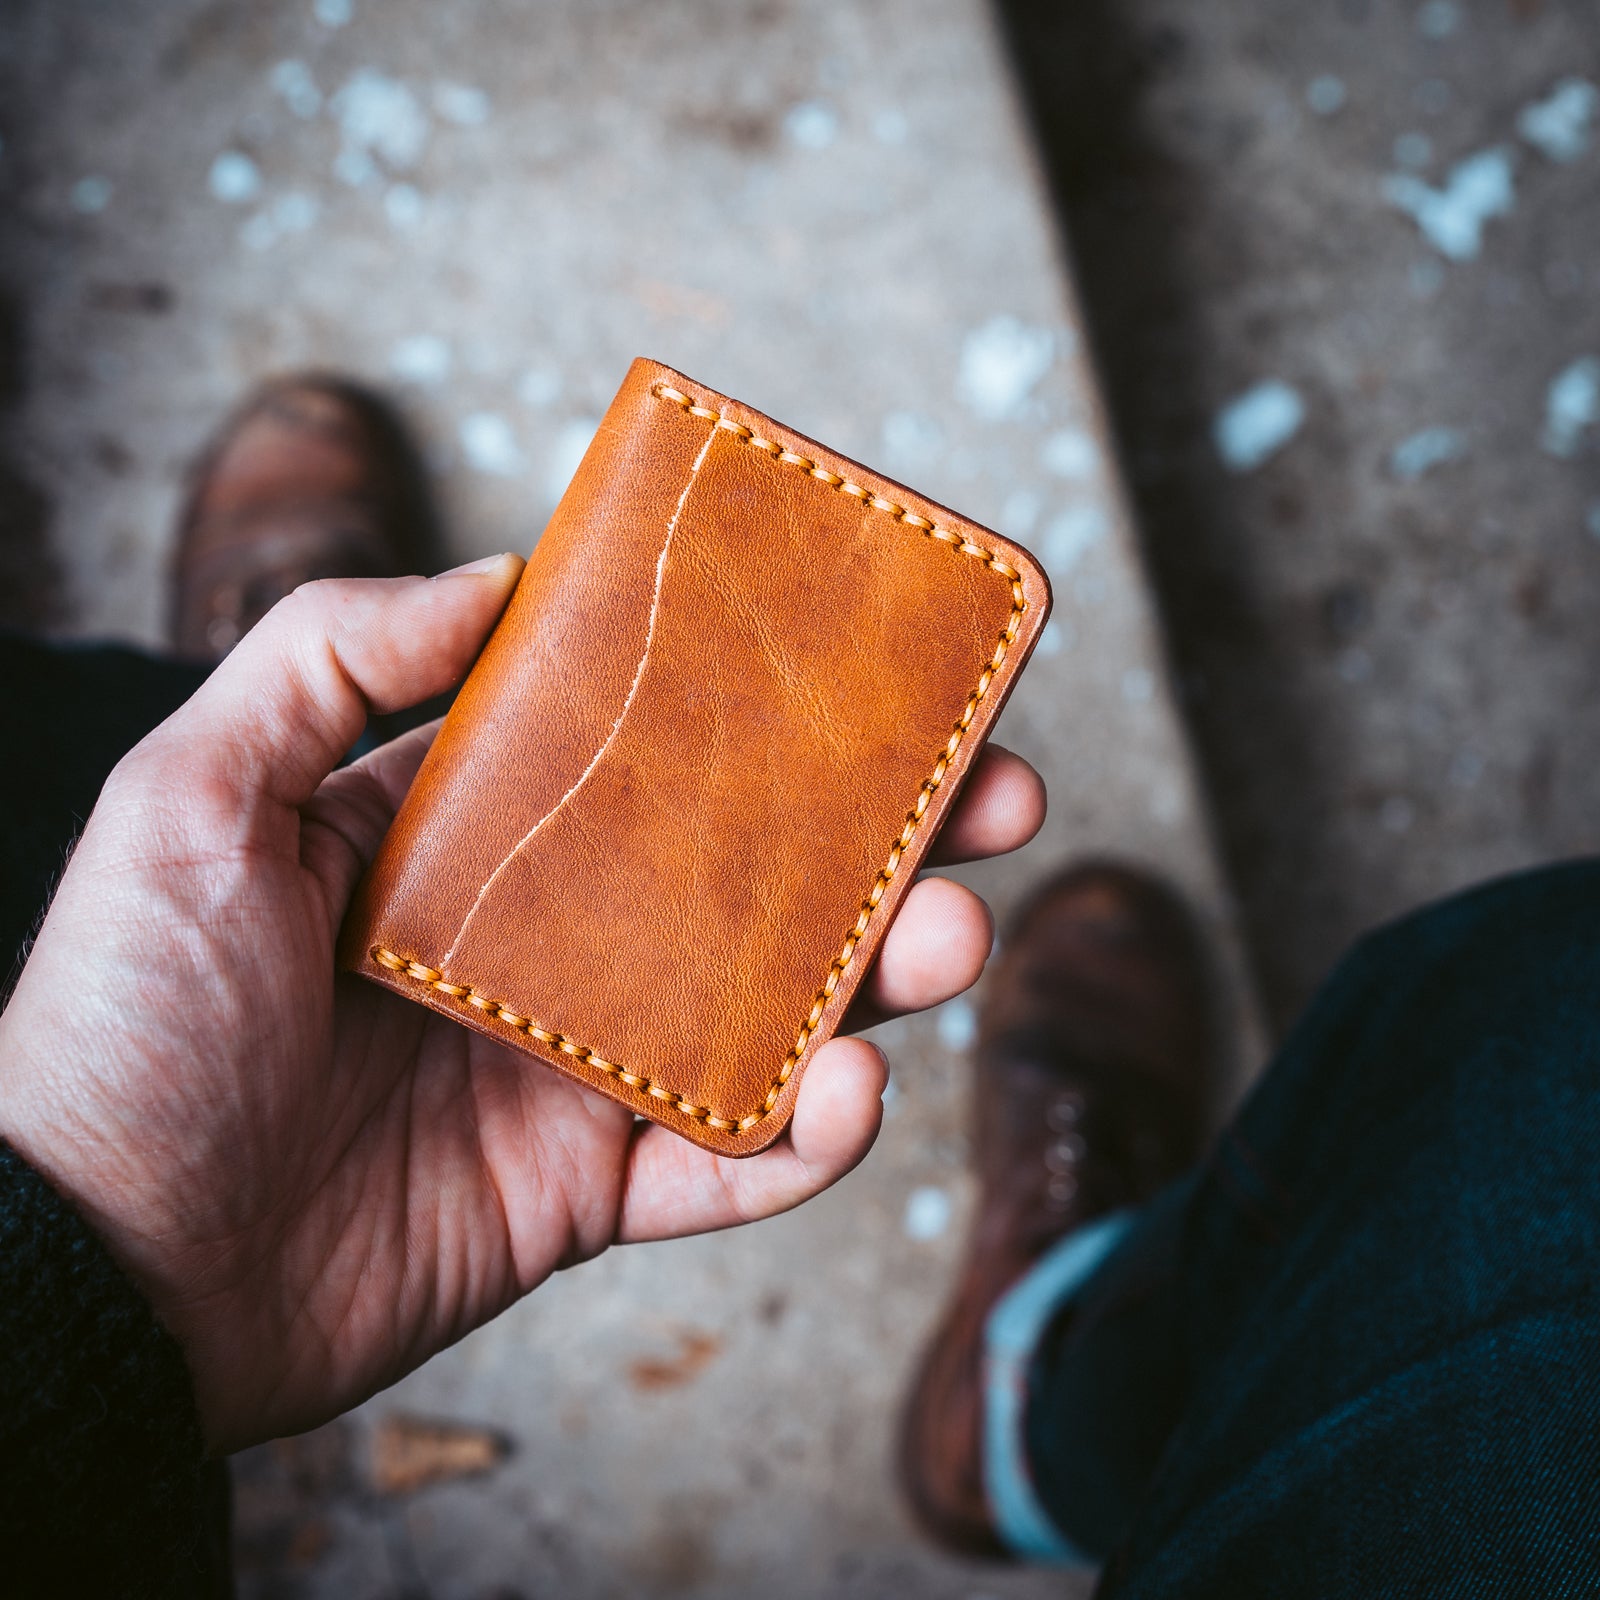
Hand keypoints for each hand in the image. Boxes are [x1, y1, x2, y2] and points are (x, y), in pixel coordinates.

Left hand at [0, 558, 1044, 1450]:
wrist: (95, 1267)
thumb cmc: (130, 1016)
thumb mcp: (195, 793)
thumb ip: (332, 656)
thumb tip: (498, 571)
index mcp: (480, 841)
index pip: (662, 757)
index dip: (775, 715)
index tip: (885, 673)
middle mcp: (553, 942)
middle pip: (759, 879)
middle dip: (890, 838)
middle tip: (996, 796)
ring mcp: (582, 1068)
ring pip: (779, 1013)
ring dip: (888, 975)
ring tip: (952, 934)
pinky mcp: (591, 1192)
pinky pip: (731, 1164)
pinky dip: (807, 1139)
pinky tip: (847, 1091)